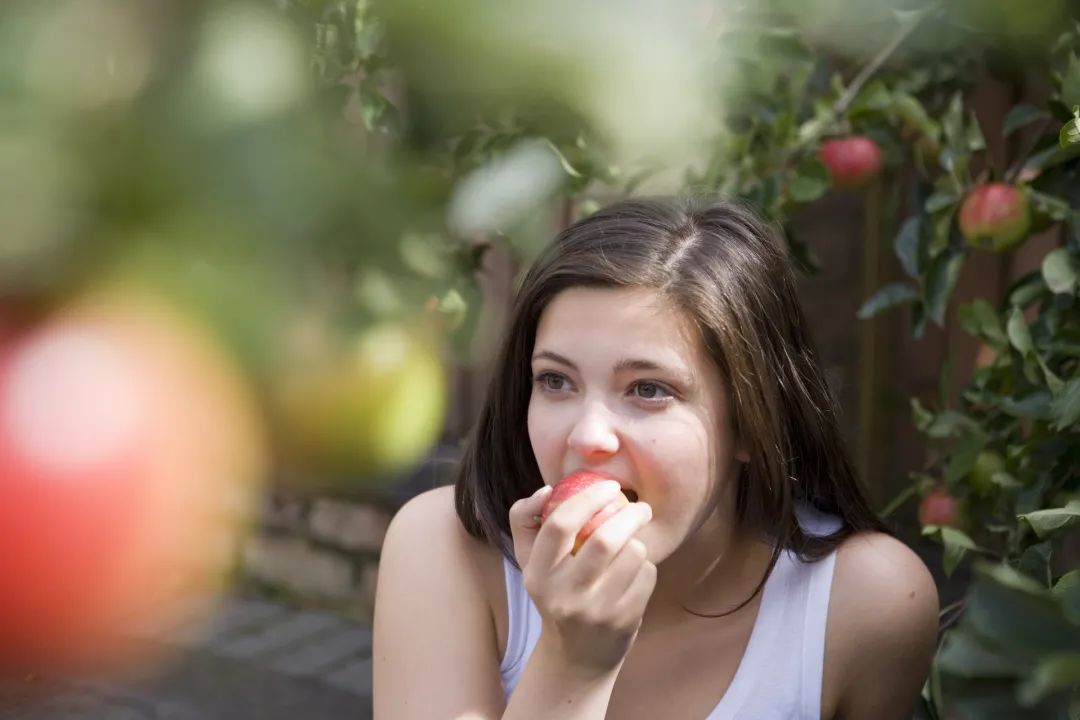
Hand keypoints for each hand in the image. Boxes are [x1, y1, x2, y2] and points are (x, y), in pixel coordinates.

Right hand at [508, 481, 654, 675]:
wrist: (576, 655)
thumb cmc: (556, 592)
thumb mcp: (530, 561)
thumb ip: (526, 520)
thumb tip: (547, 490)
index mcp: (537, 573)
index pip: (559, 525)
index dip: (588, 498)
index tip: (609, 486)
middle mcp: (563, 595)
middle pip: (605, 540)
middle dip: (630, 514)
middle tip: (640, 507)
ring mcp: (595, 611)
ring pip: (633, 554)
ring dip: (638, 542)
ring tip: (632, 545)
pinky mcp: (623, 622)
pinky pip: (647, 575)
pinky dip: (646, 566)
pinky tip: (635, 572)